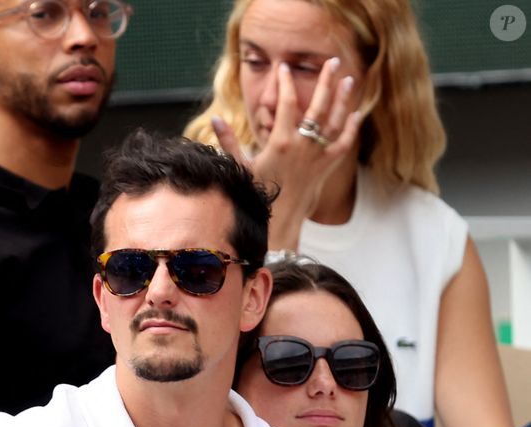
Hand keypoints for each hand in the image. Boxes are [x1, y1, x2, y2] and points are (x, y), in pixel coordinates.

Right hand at [212, 57, 361, 248]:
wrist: (279, 222)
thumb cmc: (257, 195)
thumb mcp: (240, 167)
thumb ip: (229, 141)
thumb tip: (215, 119)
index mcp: (281, 142)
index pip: (286, 103)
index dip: (285, 83)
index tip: (285, 68)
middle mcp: (302, 146)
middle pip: (318, 105)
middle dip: (326, 81)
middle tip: (334, 61)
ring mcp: (317, 157)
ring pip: (335, 122)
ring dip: (343, 100)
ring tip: (350, 80)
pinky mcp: (326, 169)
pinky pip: (342, 145)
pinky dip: (350, 130)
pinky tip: (355, 116)